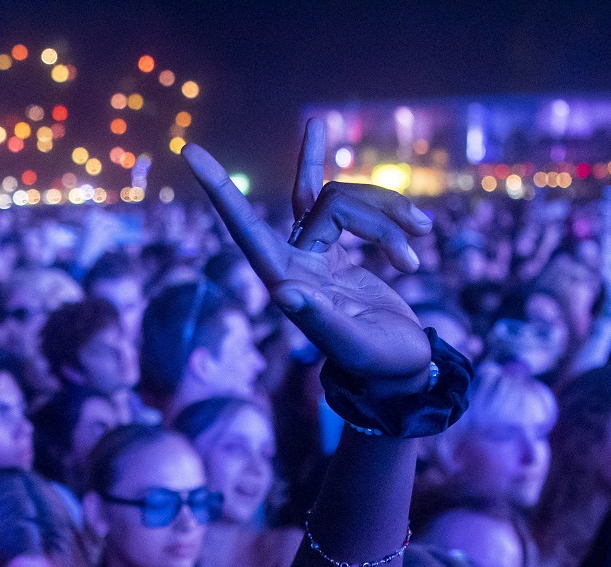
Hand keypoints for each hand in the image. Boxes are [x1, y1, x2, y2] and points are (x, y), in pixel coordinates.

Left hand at [185, 123, 432, 391]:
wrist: (400, 369)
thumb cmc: (376, 364)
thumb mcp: (352, 344)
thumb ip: (320, 319)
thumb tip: (283, 294)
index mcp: (286, 281)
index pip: (244, 228)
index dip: (220, 192)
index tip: (190, 153)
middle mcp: (294, 262)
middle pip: (329, 201)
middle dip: (378, 216)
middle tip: (413, 258)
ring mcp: (316, 252)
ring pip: (345, 198)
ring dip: (389, 215)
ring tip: (421, 244)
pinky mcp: (339, 248)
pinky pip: (341, 199)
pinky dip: (373, 200)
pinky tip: (354, 165)